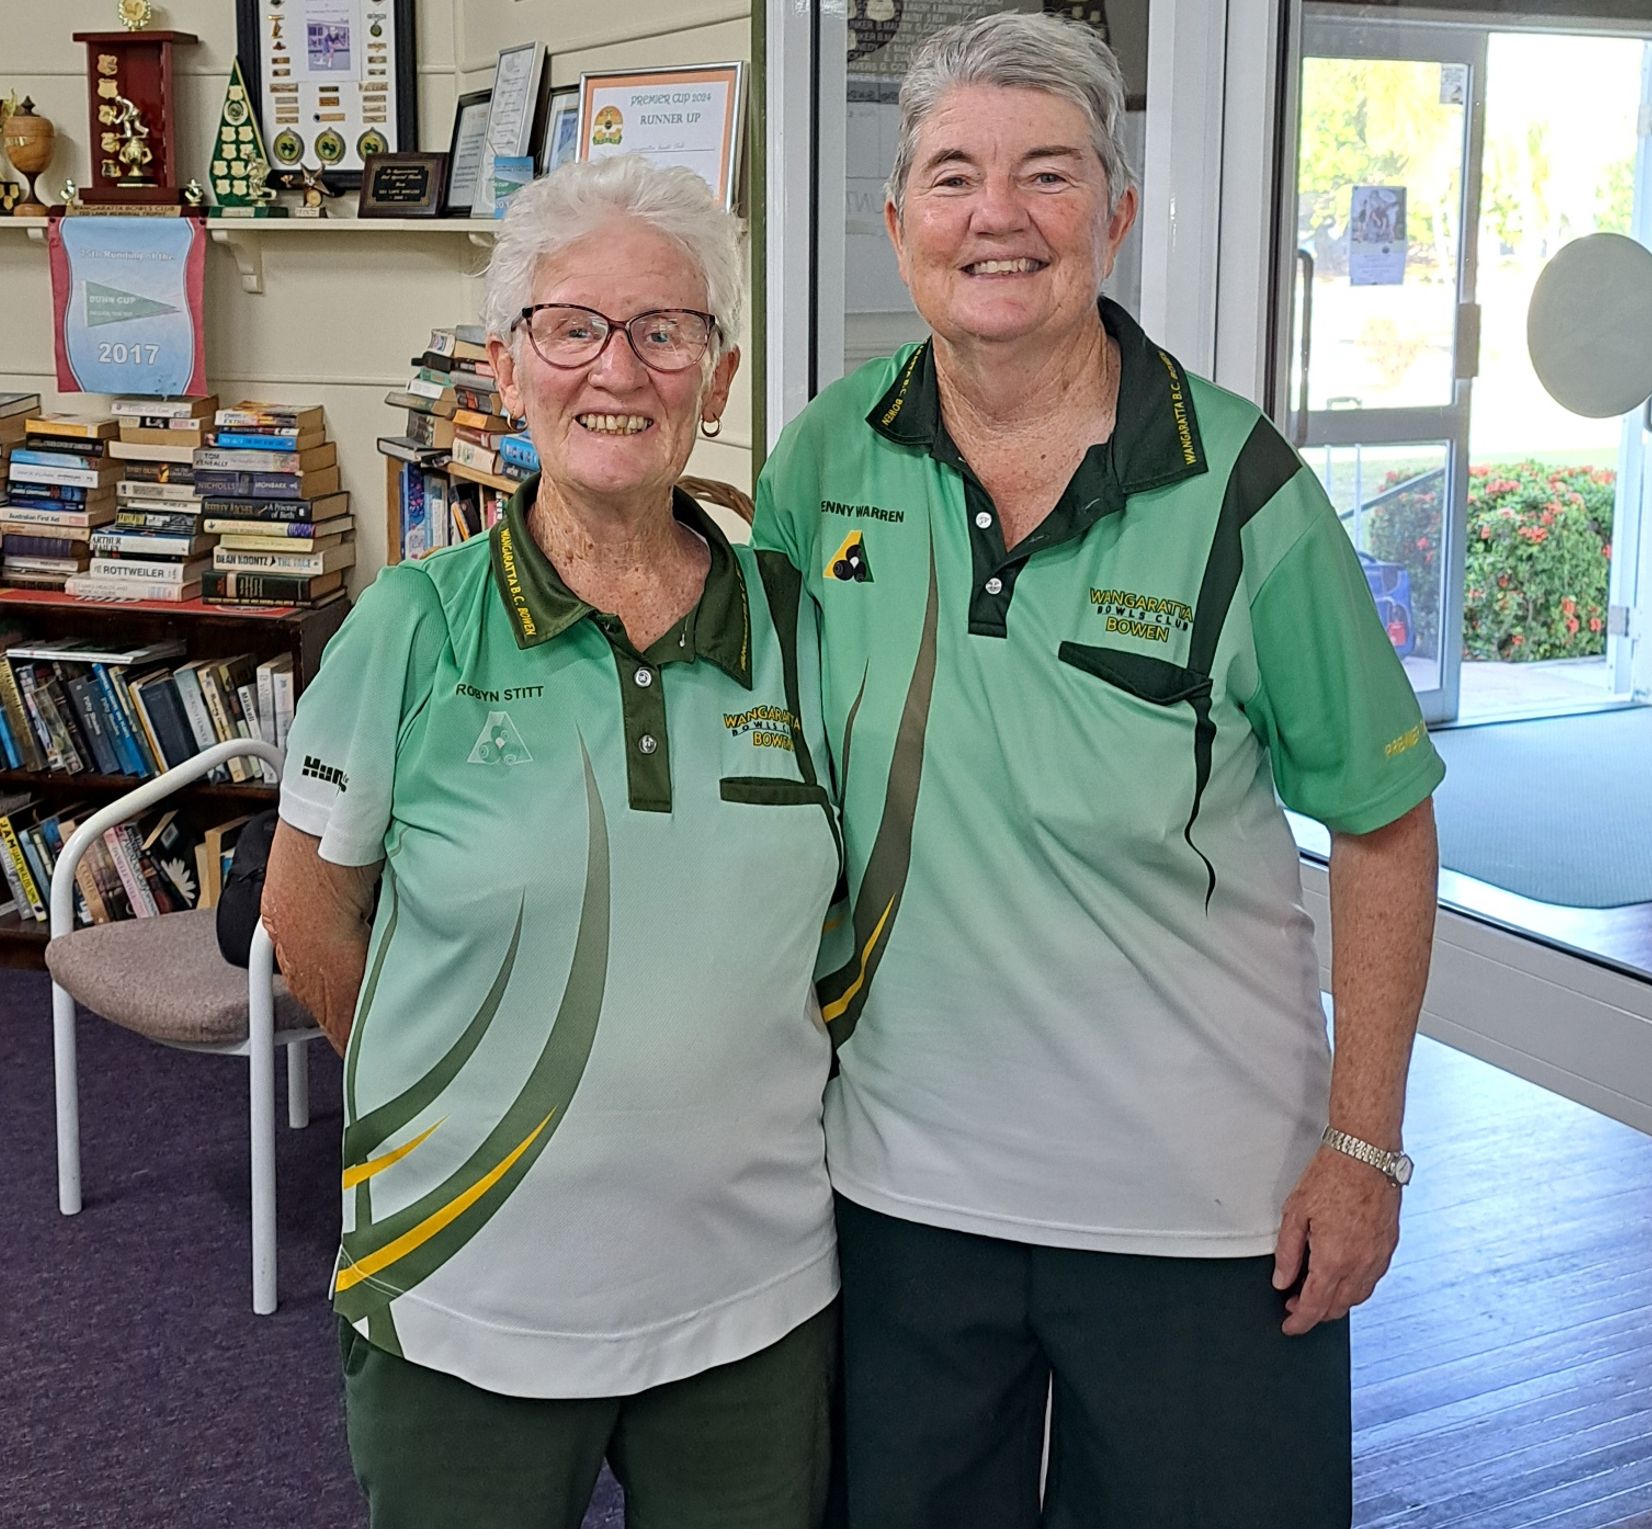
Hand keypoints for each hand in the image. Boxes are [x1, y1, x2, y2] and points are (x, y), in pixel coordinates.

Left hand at [1271, 1145, 1400, 1335]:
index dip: (1300, 1322)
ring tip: (1316, 1291)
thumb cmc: (1331, 1176)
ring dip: (1337, 1301)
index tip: (1289, 1327)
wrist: (1366, 1155)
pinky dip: (1355, 1286)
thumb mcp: (1295, 1212)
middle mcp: (1360, 1265)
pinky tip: (1341, 1275)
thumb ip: (1288, 1252)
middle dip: (1316, 1313)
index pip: (1315, 1306)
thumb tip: (1282, 1280)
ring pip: (1357, 1296)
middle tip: (1296, 1306)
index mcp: (1334, 1260)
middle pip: (1338, 1307)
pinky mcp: (1389, 1246)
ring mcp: (1378, 1257)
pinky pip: (1372, 1279)